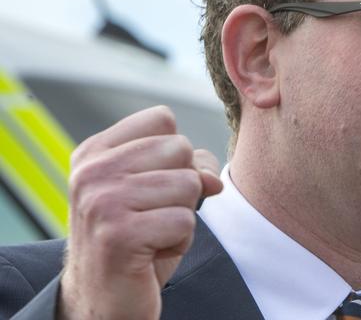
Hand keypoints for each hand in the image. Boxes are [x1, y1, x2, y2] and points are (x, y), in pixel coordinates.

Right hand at [58, 106, 222, 319]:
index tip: (153, 184)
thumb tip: (212, 179)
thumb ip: (189, 166)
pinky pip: (185, 221)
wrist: (105, 299)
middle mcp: (92, 171)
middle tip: (153, 215)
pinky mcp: (118, 236)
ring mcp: (101, 202)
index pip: (162, 118)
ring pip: (188, 183)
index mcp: (96, 151)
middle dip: (182, 185)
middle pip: (180, 147)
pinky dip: (179, 241)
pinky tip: (152, 252)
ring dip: (182, 215)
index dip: (175, 152)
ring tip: (152, 233)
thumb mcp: (160, 191)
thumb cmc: (138, 238)